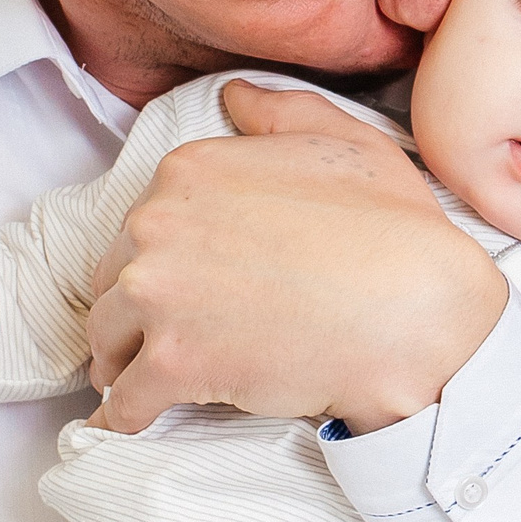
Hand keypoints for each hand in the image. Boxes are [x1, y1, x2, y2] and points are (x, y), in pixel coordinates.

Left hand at [86, 81, 506, 432]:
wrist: (412, 310)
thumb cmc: (392, 230)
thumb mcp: (345, 142)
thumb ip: (279, 113)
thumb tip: (236, 97)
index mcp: (189, 171)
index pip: (142, 221)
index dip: (160, 255)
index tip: (175, 281)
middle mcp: (157, 224)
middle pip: (114, 276)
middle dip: (133, 307)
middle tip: (158, 333)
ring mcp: (159, 295)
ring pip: (108, 337)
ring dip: (120, 361)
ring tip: (137, 379)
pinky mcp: (172, 363)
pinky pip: (122, 401)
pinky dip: (122, 417)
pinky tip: (128, 424)